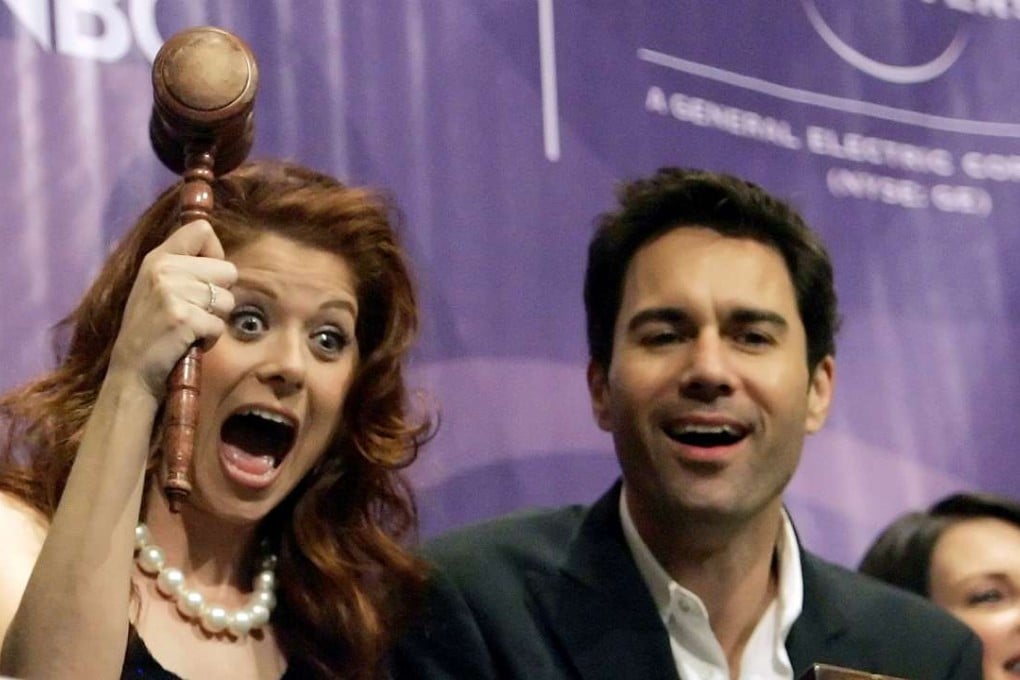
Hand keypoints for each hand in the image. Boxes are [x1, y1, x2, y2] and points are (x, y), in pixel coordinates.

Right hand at [108, 220, 237, 399]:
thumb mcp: (157, 287)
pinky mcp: (183, 319)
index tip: (205, 275)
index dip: (215, 253)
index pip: (202, 231)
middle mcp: (164, 269)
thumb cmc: (151, 330)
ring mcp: (172, 293)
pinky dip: (210, 338)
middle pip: (228, 271)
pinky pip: (220, 325)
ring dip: (214, 319)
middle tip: (194, 311)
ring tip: (188, 327)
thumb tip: (218, 254)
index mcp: (157, 257)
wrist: (131, 371)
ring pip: (228, 300)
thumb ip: (182, 266)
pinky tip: (188, 341)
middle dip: (220, 295)